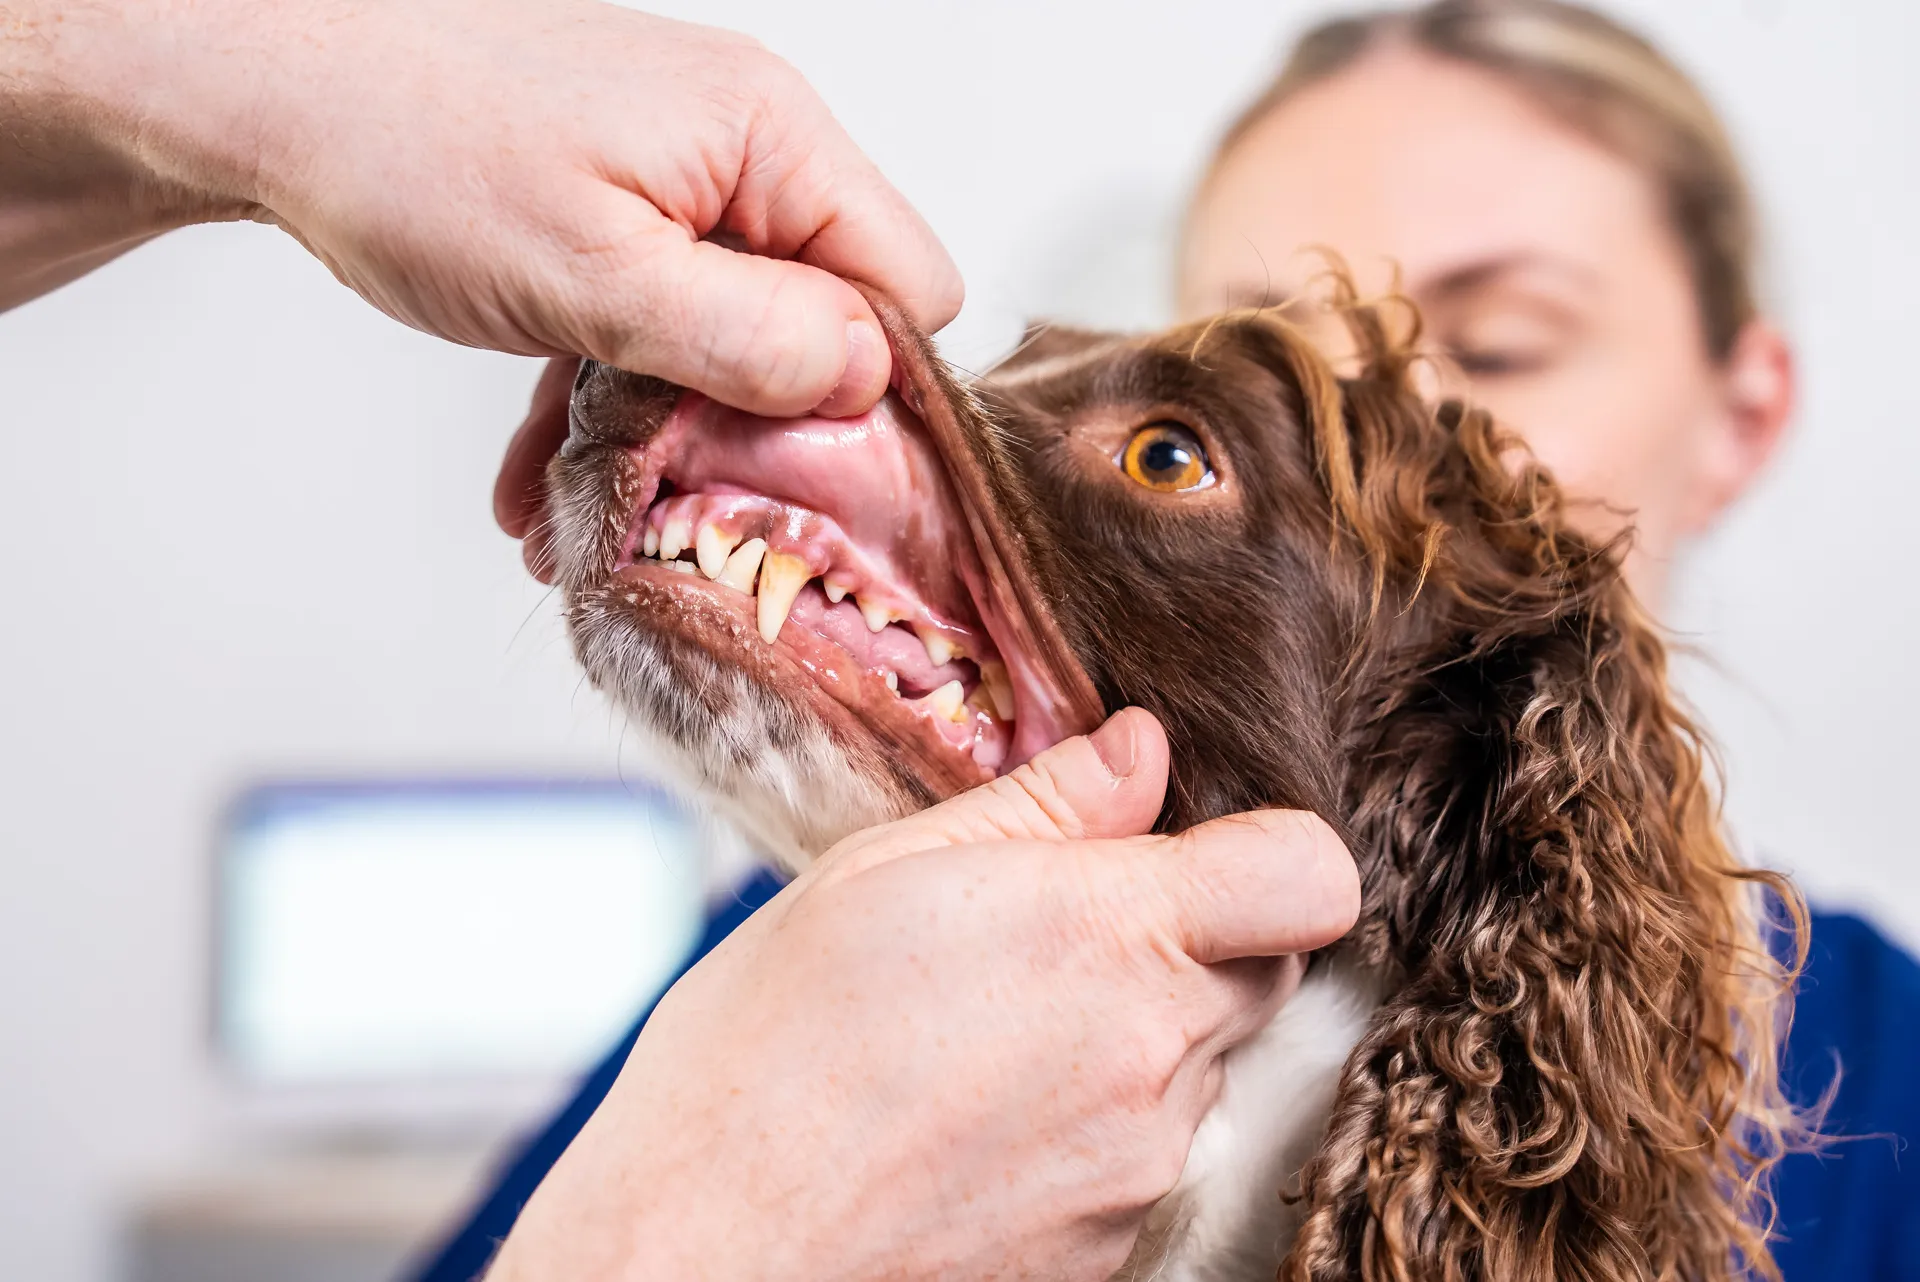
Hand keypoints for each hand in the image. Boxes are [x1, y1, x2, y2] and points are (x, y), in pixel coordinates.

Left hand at [2, 0, 959, 415]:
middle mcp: (745, 151)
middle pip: (826, 323)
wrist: (268, 88)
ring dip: (663, 433)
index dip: (867, 393)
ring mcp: (682, 181)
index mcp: (772, 140)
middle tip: (677, 498)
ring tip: (578, 505)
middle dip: (754, 427)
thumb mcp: (597, 276)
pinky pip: (657, 326)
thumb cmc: (413, 152)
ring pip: (732, 340)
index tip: (788, 464)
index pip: (910, 290)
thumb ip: (752, 337)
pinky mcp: (624, 212)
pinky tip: (538, 474)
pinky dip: (607, 401)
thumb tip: (870, 381)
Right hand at [486, 709, 1359, 1281]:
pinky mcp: (1111, 1248)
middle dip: (1195, 933)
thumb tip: (1138, 748)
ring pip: (1204, 1061)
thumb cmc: (766, 1052)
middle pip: (1266, 967)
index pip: (1311, 877)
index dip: (1272, 849)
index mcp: (1109, 936)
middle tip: (1062, 930)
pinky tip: (980, 1111)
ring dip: (1137, 1028)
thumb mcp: (883, 876)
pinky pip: (1148, 1152)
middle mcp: (1153, 1056)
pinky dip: (1095, 1119)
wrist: (708, 1252)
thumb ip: (1041, 806)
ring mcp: (1140, 1166)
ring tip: (989, 1030)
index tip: (1193, 848)